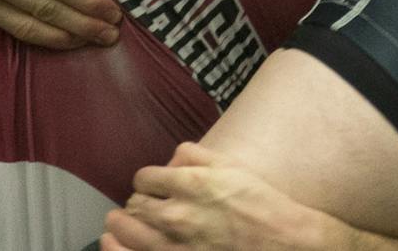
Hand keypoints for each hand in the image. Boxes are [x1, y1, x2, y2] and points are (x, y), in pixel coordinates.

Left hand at [102, 143, 336, 250]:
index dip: (148, 181)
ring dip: (125, 225)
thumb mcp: (228, 164)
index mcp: (190, 184)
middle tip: (148, 205)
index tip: (154, 186)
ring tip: (123, 224)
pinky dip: (121, 249)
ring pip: (128, 231)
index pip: (144, 178)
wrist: (282, 241)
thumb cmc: (259, 203)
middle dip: (139, 202)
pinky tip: (116, 242)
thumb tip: (168, 163)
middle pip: (135, 204)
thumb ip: (191, 155)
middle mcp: (177, 215)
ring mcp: (175, 245)